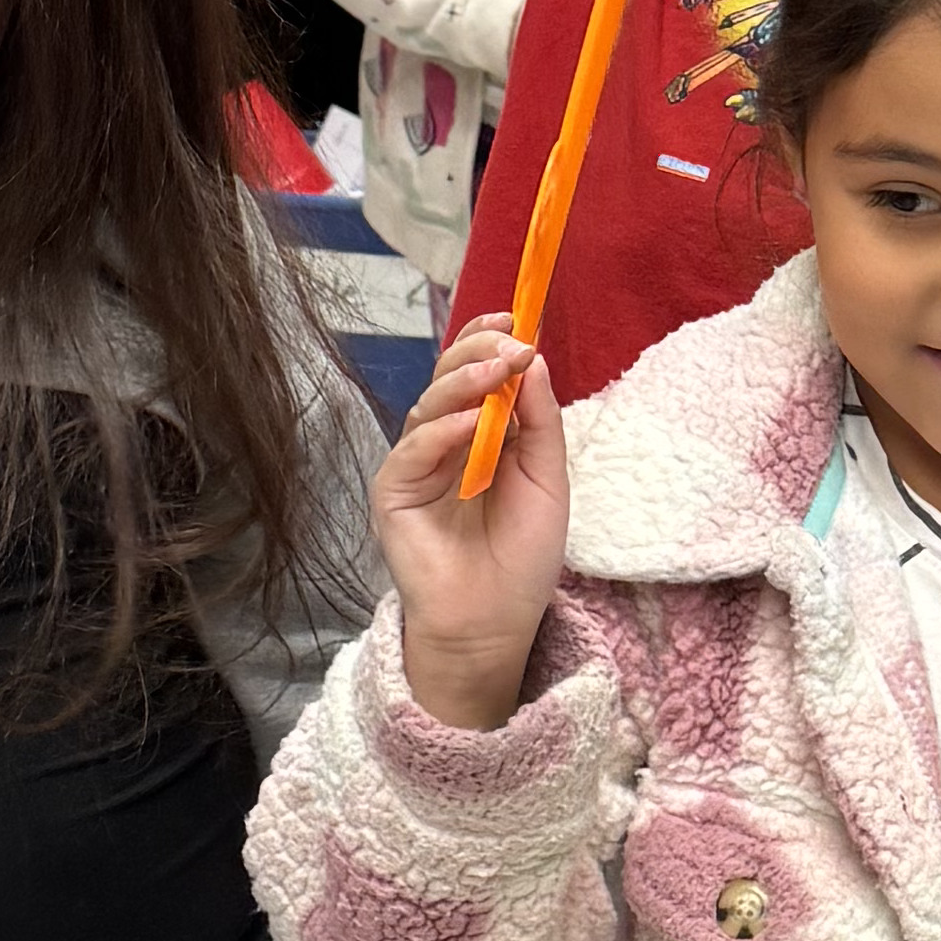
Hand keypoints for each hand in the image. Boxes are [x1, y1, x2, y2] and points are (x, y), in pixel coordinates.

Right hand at [372, 310, 568, 730]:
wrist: (494, 622)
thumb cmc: (522, 556)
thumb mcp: (548, 481)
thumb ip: (540, 423)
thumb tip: (533, 360)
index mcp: (481, 434)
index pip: (478, 373)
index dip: (491, 340)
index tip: (517, 319)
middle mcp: (445, 441)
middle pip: (450, 378)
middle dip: (479, 352)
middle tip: (511, 342)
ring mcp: (416, 465)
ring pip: (429, 406)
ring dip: (464, 383)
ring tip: (497, 371)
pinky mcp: (393, 492)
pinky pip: (412, 450)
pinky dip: (440, 433)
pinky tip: (468, 426)